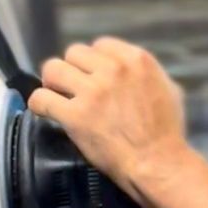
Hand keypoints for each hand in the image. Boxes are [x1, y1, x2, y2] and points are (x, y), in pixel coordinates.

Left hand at [28, 38, 186, 193]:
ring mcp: (92, 92)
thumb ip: (145, 73)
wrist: (157, 163)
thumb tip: (128, 68)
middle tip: (73, 88)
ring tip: (57, 96)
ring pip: (53, 69)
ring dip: (52, 82)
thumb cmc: (166, 131)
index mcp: (136, 60)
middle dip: (72, 70)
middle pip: (73, 53)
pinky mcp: (75, 115)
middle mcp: (113, 70)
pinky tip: (43, 110)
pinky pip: (41, 99)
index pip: (99, 45)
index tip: (92, 76)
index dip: (92, 62)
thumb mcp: (168, 89)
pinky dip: (38, 104)